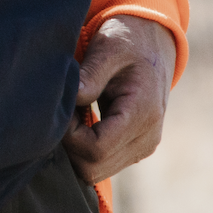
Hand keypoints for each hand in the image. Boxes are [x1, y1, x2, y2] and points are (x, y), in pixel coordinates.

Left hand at [62, 14, 176, 182]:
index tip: (60, 107)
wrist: (152, 44)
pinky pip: (101, 162)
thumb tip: (72, 97)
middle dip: (69, 144)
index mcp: (142, 114)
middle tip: (62, 110)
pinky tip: (80, 119)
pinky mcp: (135, 148)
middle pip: (93, 167)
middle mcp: (147, 138)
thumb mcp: (108, 48)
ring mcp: (143, 147)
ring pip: (95, 171)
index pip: (96, 149)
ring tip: (72, 112)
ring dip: (75, 148)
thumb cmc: (127, 41)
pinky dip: (84, 148)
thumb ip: (91, 74)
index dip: (69, 135)